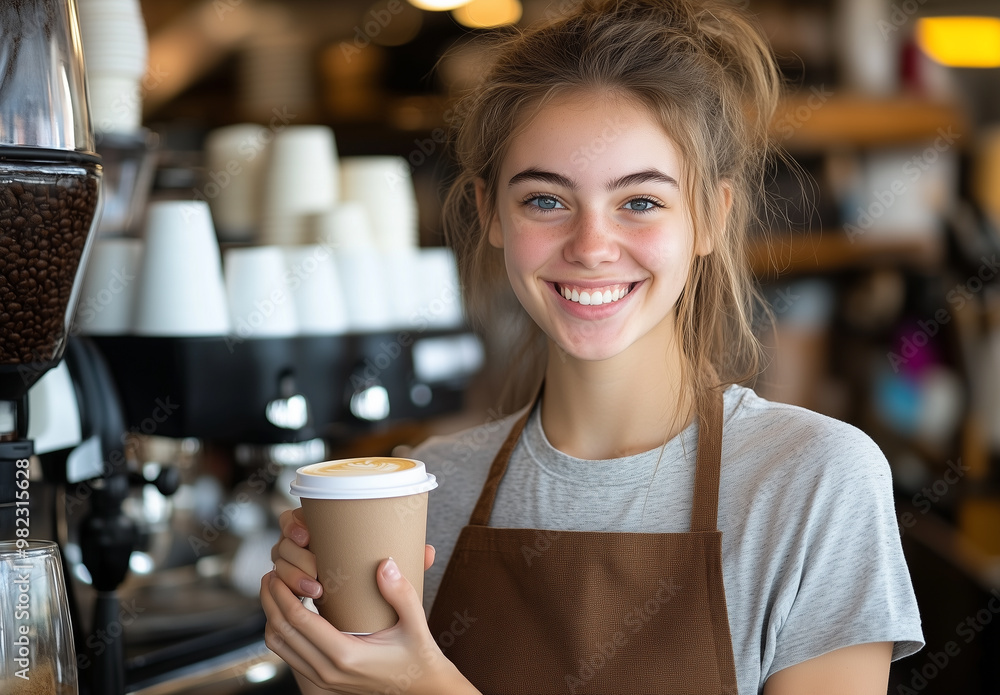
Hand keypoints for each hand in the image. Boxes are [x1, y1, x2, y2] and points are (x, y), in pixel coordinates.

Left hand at [262, 509, 470, 694]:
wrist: (423, 688)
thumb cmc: (419, 655)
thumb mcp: (416, 623)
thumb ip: (401, 593)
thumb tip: (385, 563)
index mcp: (347, 656)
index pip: (299, 621)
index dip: (283, 595)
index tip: (278, 572)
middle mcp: (328, 672)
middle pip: (281, 632)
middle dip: (270, 601)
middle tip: (271, 575)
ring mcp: (323, 680)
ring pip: (280, 647)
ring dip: (272, 617)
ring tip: (275, 590)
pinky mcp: (323, 682)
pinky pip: (289, 655)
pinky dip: (282, 631)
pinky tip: (290, 611)